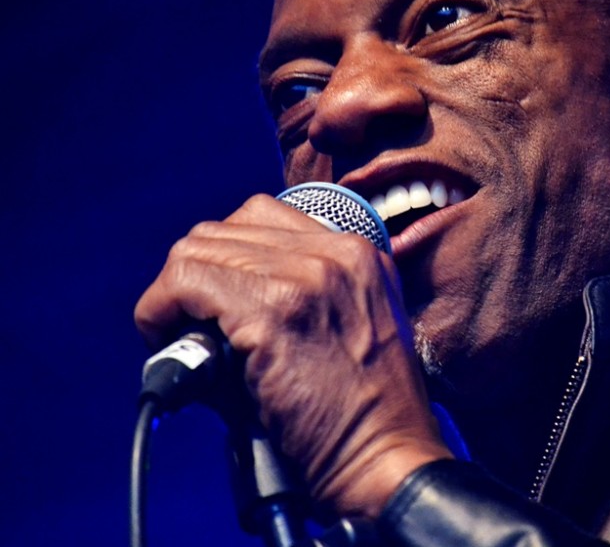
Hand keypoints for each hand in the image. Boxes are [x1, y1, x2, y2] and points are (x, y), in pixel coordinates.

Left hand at [134, 194, 452, 517]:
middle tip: (188, 326)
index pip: (261, 214)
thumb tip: (214, 294)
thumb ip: (302, 292)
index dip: (223, 256)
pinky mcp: (274, 312)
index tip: (212, 298)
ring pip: (196, 249)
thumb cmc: (365, 412)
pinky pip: (185, 283)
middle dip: (192, 275)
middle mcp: (336, 253)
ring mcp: (307, 277)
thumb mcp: (351, 325)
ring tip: (179, 339)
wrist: (387, 456)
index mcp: (358, 251)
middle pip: (222, 229)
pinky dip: (160, 311)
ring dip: (172, 294)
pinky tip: (168, 343)